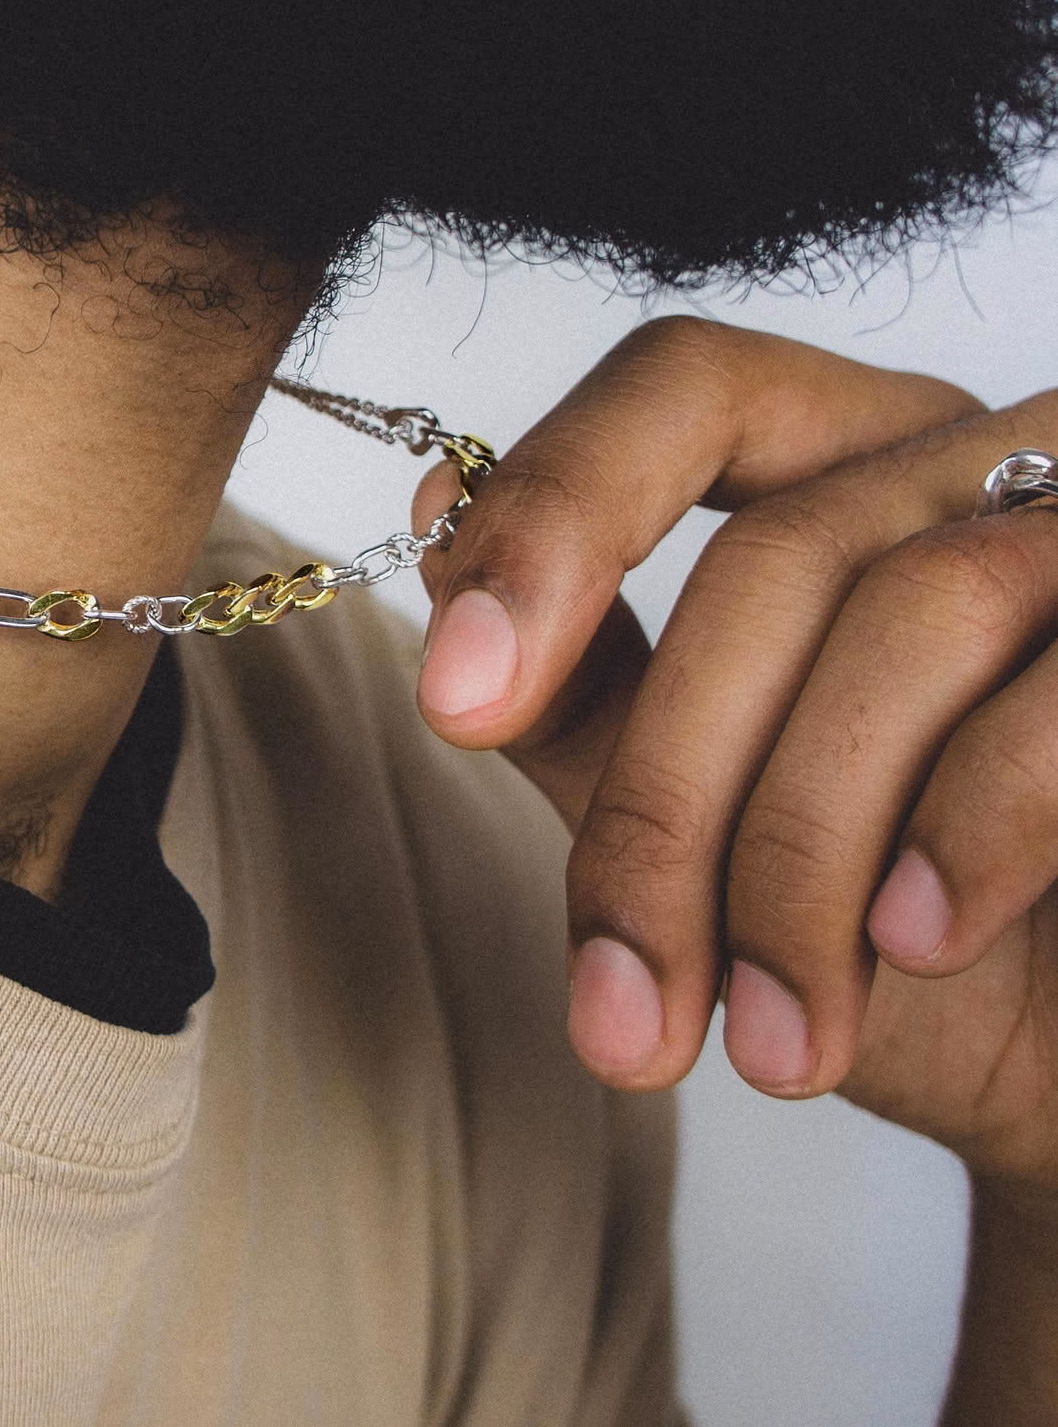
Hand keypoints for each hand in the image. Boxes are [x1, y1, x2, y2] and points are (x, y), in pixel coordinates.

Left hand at [412, 317, 1057, 1196]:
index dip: (556, 516)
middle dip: (669, 807)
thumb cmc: (911, 937)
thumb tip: (439, 511)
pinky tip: (914, 942)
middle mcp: (987, 463)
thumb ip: (584, 668)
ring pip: (916, 613)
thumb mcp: (707, 811)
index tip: (456, 700)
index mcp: (852, 465)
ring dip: (804, 858)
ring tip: (776, 1039)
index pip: (685, 387)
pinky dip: (966, 831)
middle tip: (623, 1009)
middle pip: (776, 556)